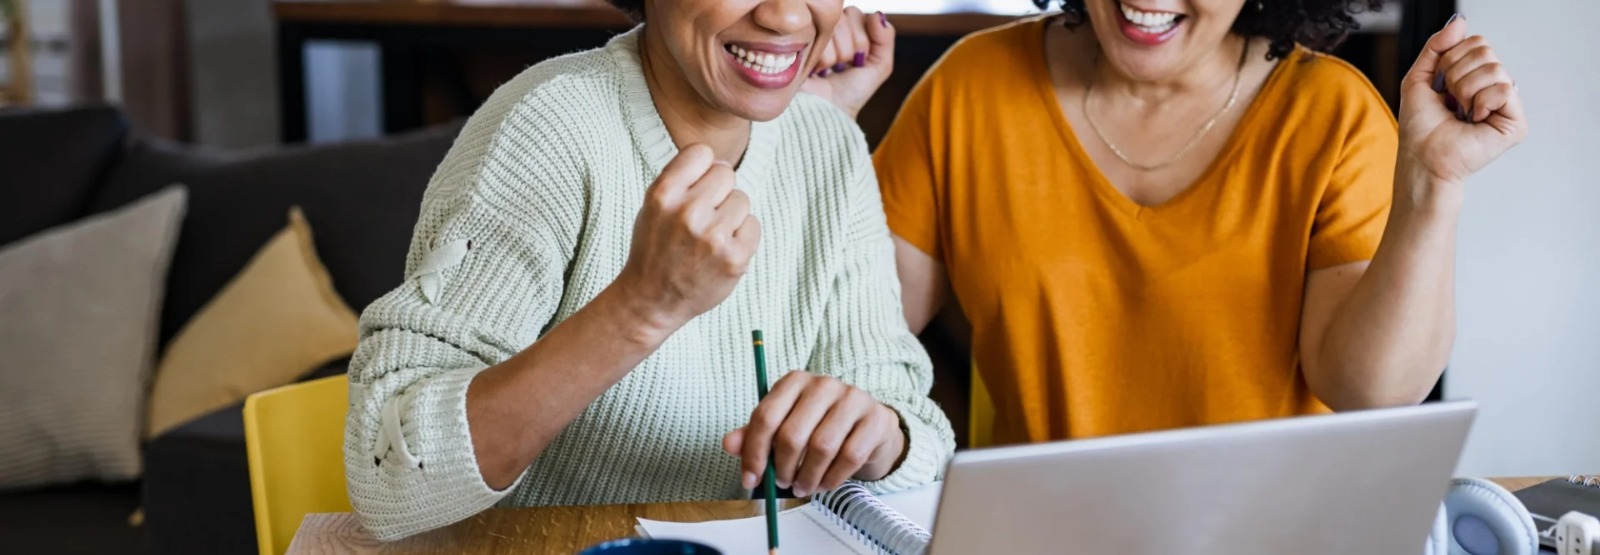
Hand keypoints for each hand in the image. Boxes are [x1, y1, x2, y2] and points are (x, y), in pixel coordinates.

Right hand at [612, 144, 760, 336]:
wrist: (652, 300)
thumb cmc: (655, 247)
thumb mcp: (654, 205)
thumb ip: (682, 178)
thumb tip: (721, 163)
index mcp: (663, 194)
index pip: (702, 152)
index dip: (702, 169)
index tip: (694, 188)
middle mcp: (687, 212)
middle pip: (726, 173)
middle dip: (718, 192)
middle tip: (702, 218)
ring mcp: (713, 236)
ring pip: (742, 199)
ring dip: (731, 215)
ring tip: (709, 237)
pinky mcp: (734, 257)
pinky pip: (754, 225)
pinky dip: (742, 236)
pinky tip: (721, 250)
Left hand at [722, 372, 905, 496]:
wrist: (868, 426)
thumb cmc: (820, 425)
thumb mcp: (784, 426)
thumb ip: (755, 434)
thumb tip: (729, 444)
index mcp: (794, 381)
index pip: (766, 416)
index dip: (753, 452)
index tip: (750, 479)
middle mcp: (823, 384)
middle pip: (792, 434)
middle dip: (782, 468)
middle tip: (782, 483)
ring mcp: (853, 399)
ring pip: (822, 447)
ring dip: (807, 477)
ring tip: (802, 487)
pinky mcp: (875, 419)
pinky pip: (850, 457)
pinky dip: (832, 478)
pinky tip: (824, 484)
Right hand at [802, 7, 895, 118]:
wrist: (827, 113)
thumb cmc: (849, 92)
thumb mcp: (879, 66)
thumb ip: (885, 38)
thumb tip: (877, 15)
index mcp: (845, 27)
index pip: (857, 14)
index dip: (861, 40)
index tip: (856, 60)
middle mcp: (825, 25)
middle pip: (845, 18)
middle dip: (849, 49)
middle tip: (840, 67)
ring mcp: (809, 32)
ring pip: (832, 28)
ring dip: (833, 57)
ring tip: (827, 70)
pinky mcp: (794, 42)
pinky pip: (817, 38)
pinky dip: (821, 60)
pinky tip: (815, 70)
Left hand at [1398, 15, 1527, 191]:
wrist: (1422, 157)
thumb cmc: (1420, 126)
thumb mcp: (1419, 77)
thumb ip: (1436, 47)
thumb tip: (1460, 22)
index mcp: (1475, 76)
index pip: (1476, 42)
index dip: (1450, 58)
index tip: (1440, 85)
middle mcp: (1494, 87)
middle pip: (1486, 51)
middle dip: (1456, 74)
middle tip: (1450, 99)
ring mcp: (1507, 105)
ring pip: (1494, 69)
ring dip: (1465, 90)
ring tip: (1460, 111)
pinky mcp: (1516, 122)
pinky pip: (1505, 89)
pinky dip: (1481, 102)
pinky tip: (1474, 119)